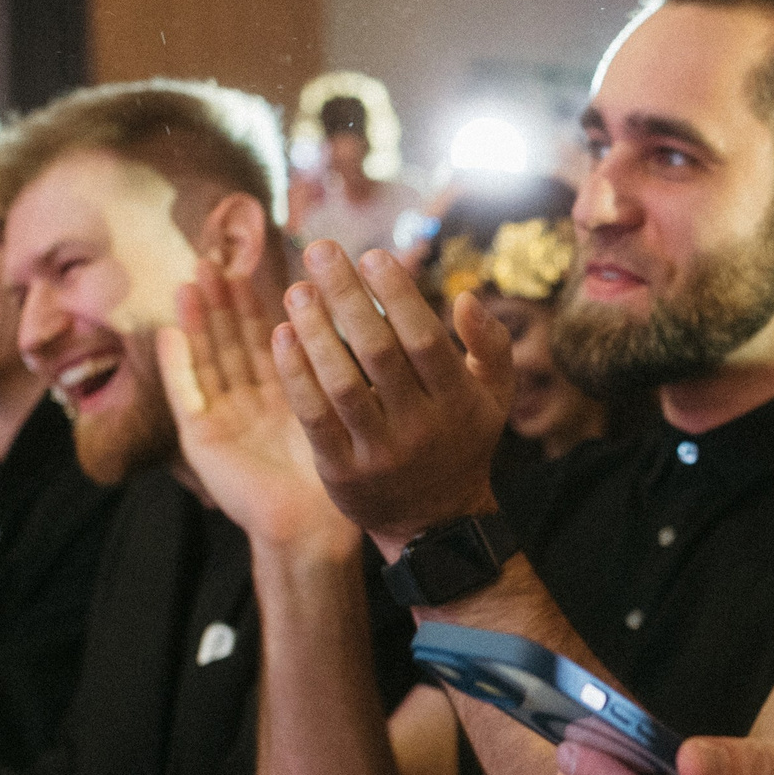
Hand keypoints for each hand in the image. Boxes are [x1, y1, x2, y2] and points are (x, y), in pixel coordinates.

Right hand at [157, 261, 354, 551]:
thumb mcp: (340, 408)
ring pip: (208, 358)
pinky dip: (177, 364)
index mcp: (283, 392)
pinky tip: (168, 332)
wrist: (311, 527)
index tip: (252, 261)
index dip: (256, 301)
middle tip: (213, 257)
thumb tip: (353, 317)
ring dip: (197, 322)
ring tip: (191, 281)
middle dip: (223, 301)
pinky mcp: (201, 440)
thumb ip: (335, 368)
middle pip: (232, 341)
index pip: (266, 337)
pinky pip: (186, 395)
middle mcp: (249, 401)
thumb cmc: (338, 473)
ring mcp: (222, 418)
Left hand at [272, 241, 513, 552]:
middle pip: (377, 352)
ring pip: (340, 384)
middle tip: (319, 251)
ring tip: (296, 290)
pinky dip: (296, 375)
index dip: (397, 295)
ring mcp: (379, 452)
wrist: (433, 522)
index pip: (423, 338)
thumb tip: (466, 298)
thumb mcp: (493, 396)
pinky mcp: (342, 472)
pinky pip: (313, 417)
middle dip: (346, 297)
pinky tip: (280, 336)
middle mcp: (420, 426)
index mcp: (457, 400)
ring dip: (314, 331)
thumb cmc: (461, 440)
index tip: (372, 255)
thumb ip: (490, 345)